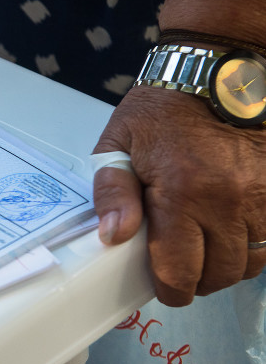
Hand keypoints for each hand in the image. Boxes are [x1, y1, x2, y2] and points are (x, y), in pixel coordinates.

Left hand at [92, 85, 265, 305]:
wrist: (217, 73)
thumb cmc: (161, 110)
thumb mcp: (118, 142)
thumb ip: (112, 192)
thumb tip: (114, 237)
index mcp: (181, 192)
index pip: (179, 271)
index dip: (168, 290)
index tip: (161, 286)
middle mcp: (228, 201)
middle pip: (218, 275)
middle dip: (196, 281)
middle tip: (180, 268)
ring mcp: (263, 198)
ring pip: (251, 264)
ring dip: (227, 267)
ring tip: (205, 252)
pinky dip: (255, 249)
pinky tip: (232, 236)